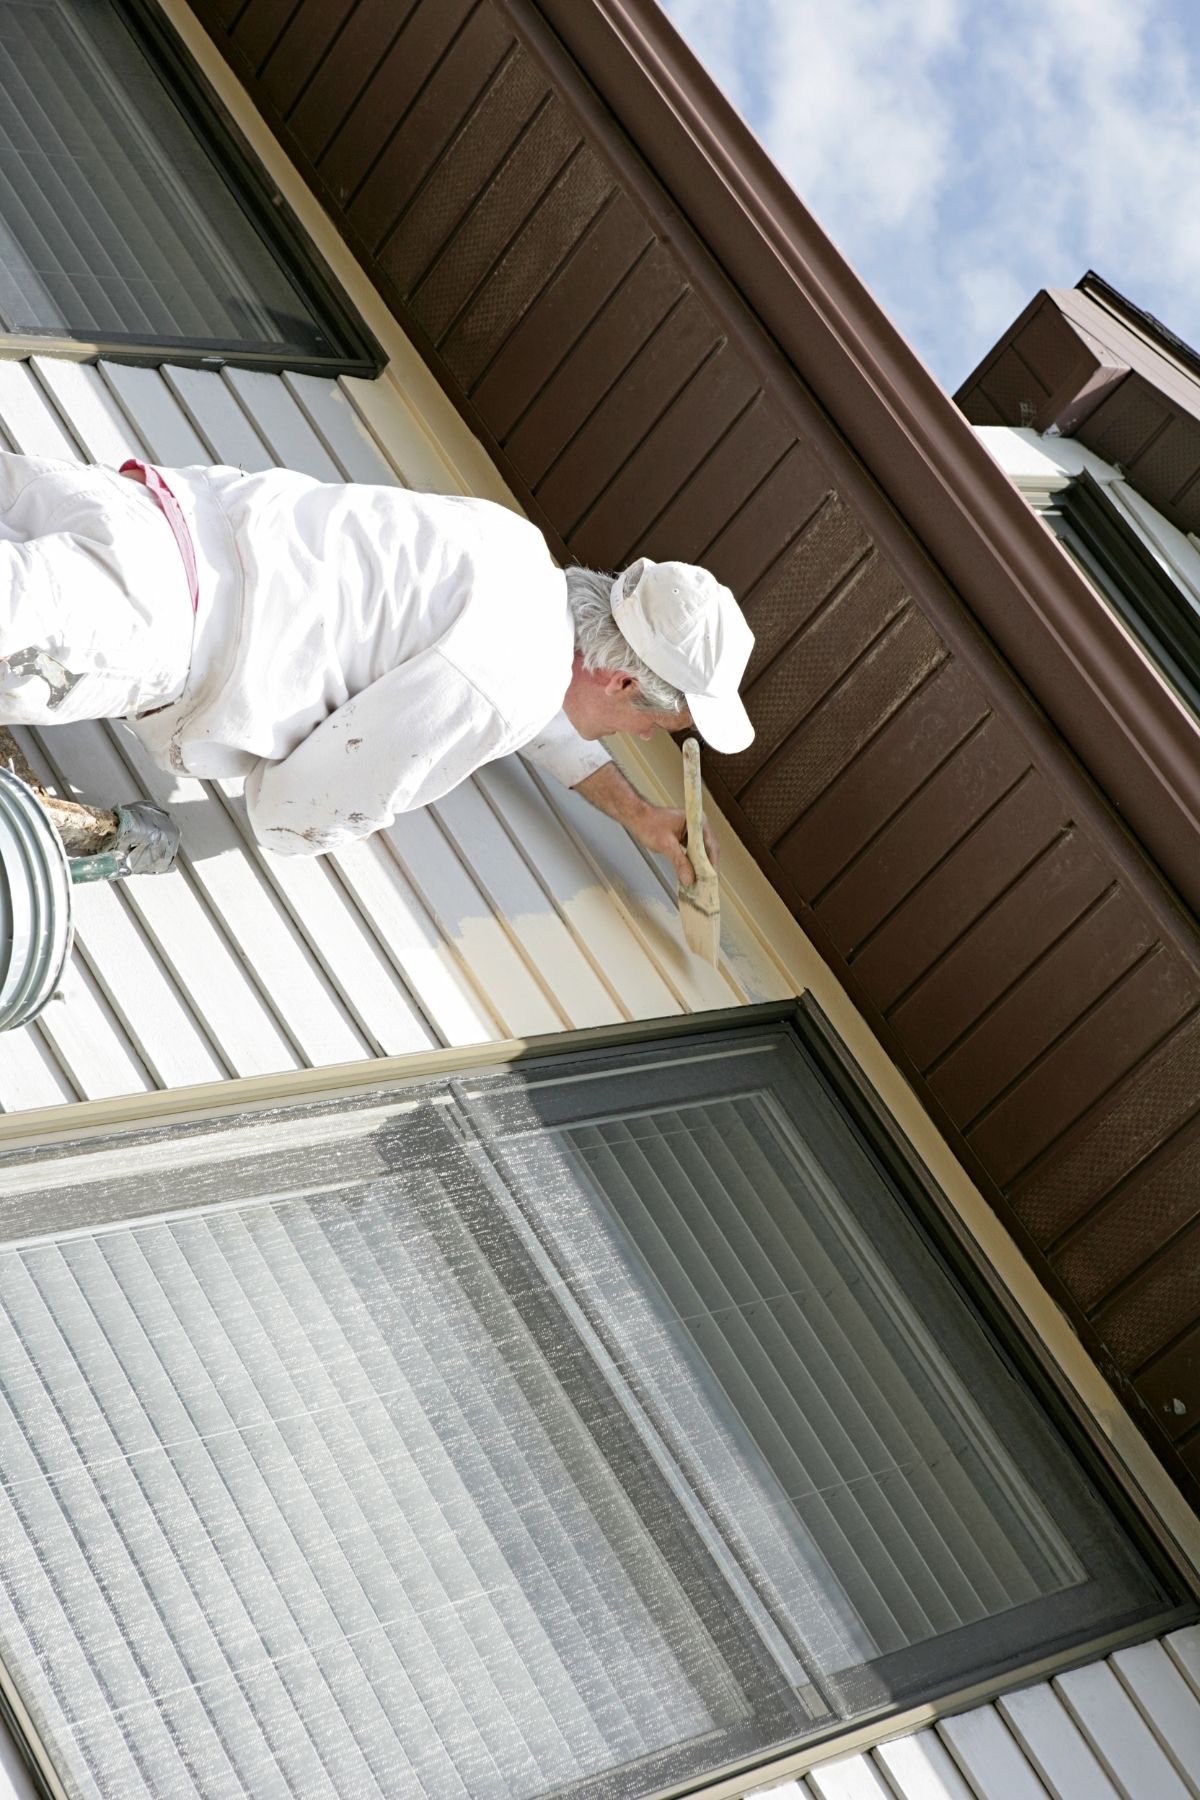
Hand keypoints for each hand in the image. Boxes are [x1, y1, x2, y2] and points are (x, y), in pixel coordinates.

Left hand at [572, 761, 718, 883]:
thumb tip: (689, 880)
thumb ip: (679, 862)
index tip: (712, 879)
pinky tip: (690, 875)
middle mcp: (697, 825)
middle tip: (708, 886)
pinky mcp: (685, 838)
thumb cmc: (649, 824)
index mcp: (697, 821)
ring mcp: (692, 832)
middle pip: (708, 850)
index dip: (712, 864)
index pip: (710, 845)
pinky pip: (692, 853)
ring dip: (700, 867)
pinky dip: (691, 864)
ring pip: (701, 853)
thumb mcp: (666, 845)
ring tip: (701, 884)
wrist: (636, 817)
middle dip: (707, 868)